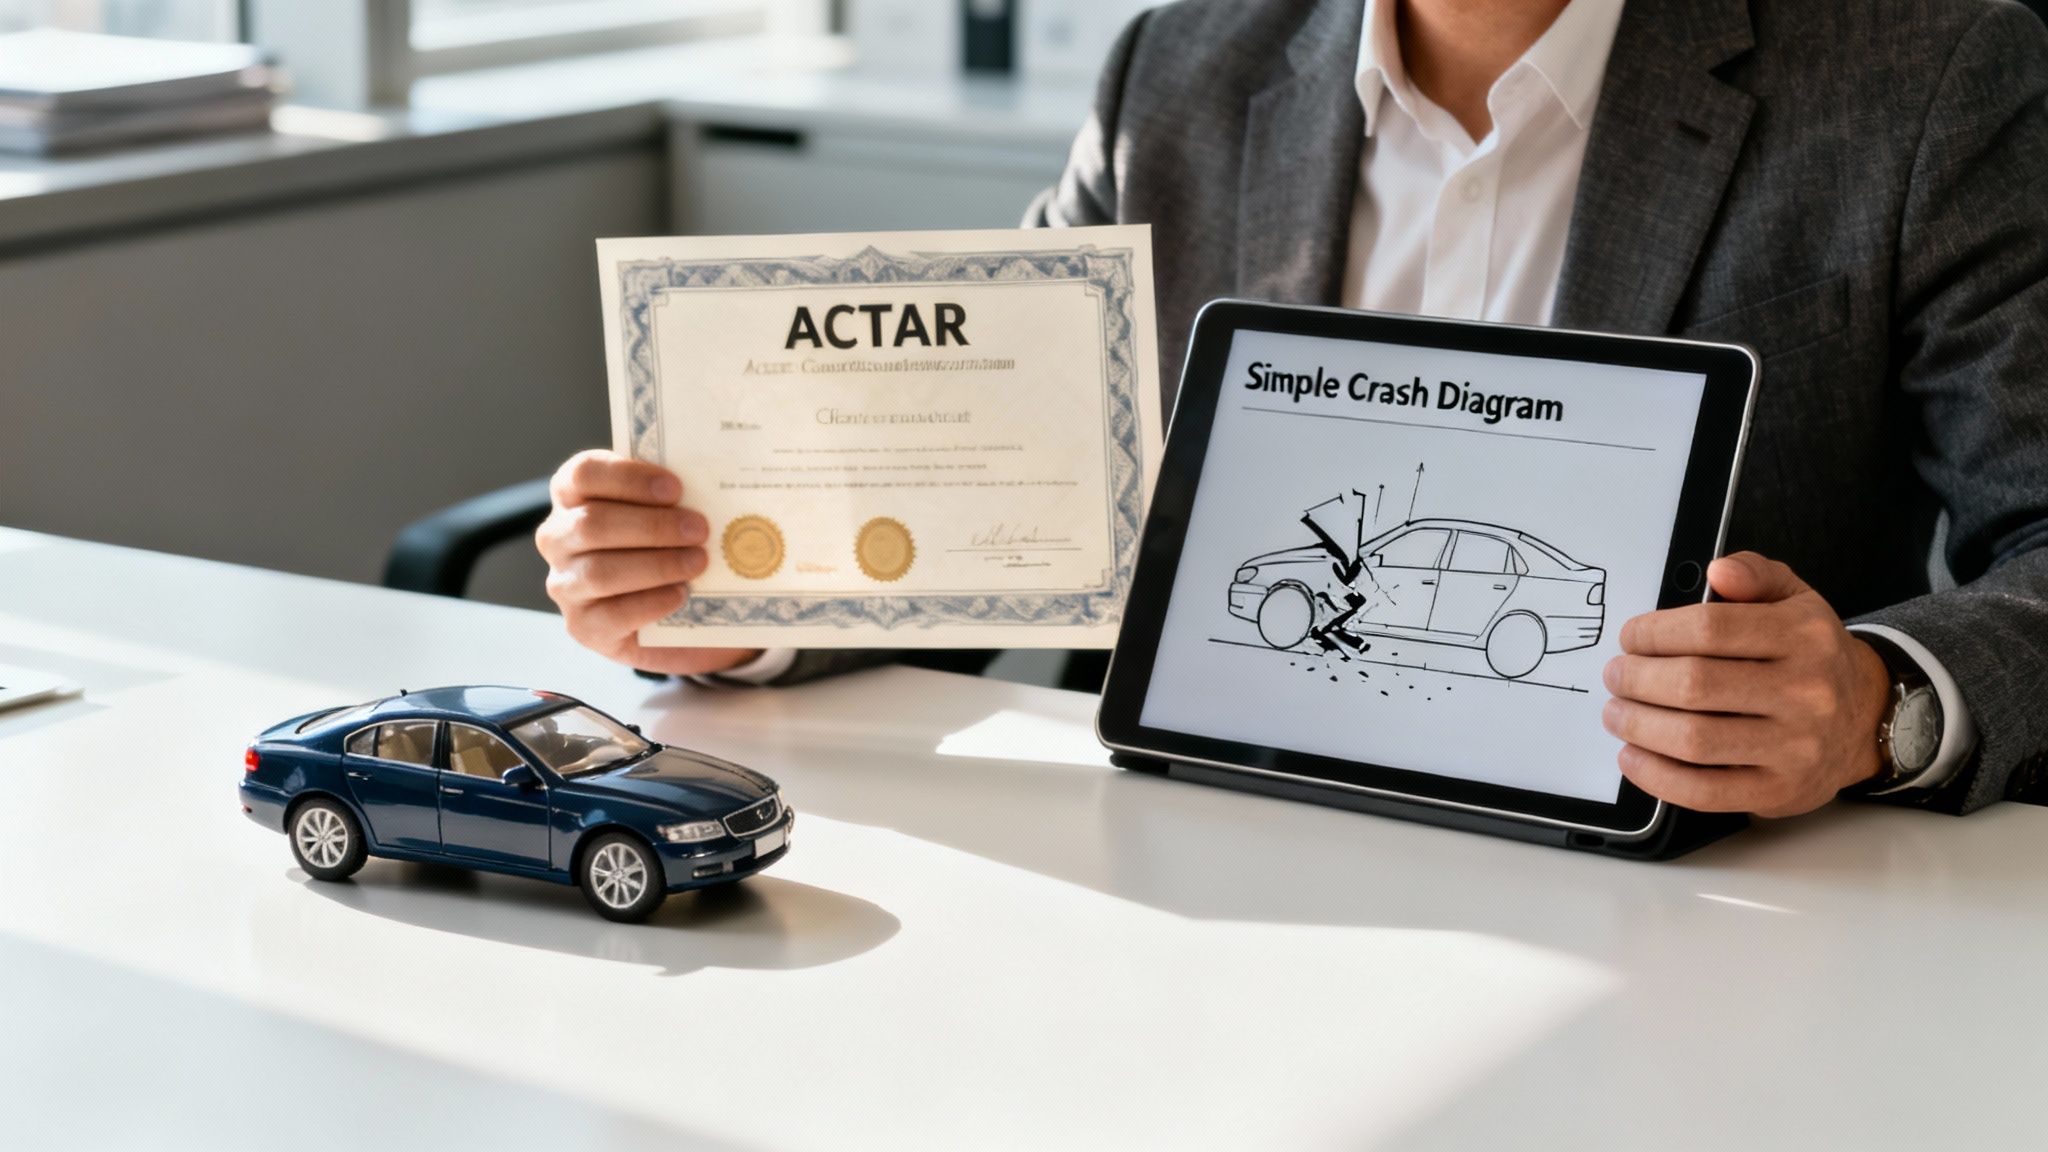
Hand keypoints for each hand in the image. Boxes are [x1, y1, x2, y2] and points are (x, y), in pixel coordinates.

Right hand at [535, 450, 760, 676]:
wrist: (676, 616)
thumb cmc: (668, 547)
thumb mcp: (666, 513)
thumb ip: (673, 498)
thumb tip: (707, 488)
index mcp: (572, 496)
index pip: (583, 474)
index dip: (628, 478)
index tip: (676, 488)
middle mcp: (558, 538)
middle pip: (592, 524)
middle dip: (652, 526)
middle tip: (699, 529)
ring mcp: (565, 585)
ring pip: (600, 572)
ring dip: (657, 565)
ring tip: (698, 562)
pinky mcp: (583, 626)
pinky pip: (613, 614)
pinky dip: (652, 602)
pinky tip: (681, 594)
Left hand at [1600, 551, 1890, 817]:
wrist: (1865, 720)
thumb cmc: (1810, 657)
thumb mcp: (1795, 599)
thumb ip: (1755, 574)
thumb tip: (1718, 571)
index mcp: (1804, 636)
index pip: (1709, 629)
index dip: (1654, 633)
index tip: (1630, 639)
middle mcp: (1806, 692)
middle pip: (1694, 686)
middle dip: (1637, 680)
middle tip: (1616, 676)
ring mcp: (1795, 748)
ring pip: (1694, 740)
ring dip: (1638, 726)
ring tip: (1617, 713)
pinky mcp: (1780, 792)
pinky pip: (1704, 792)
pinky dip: (1656, 776)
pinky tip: (1632, 756)